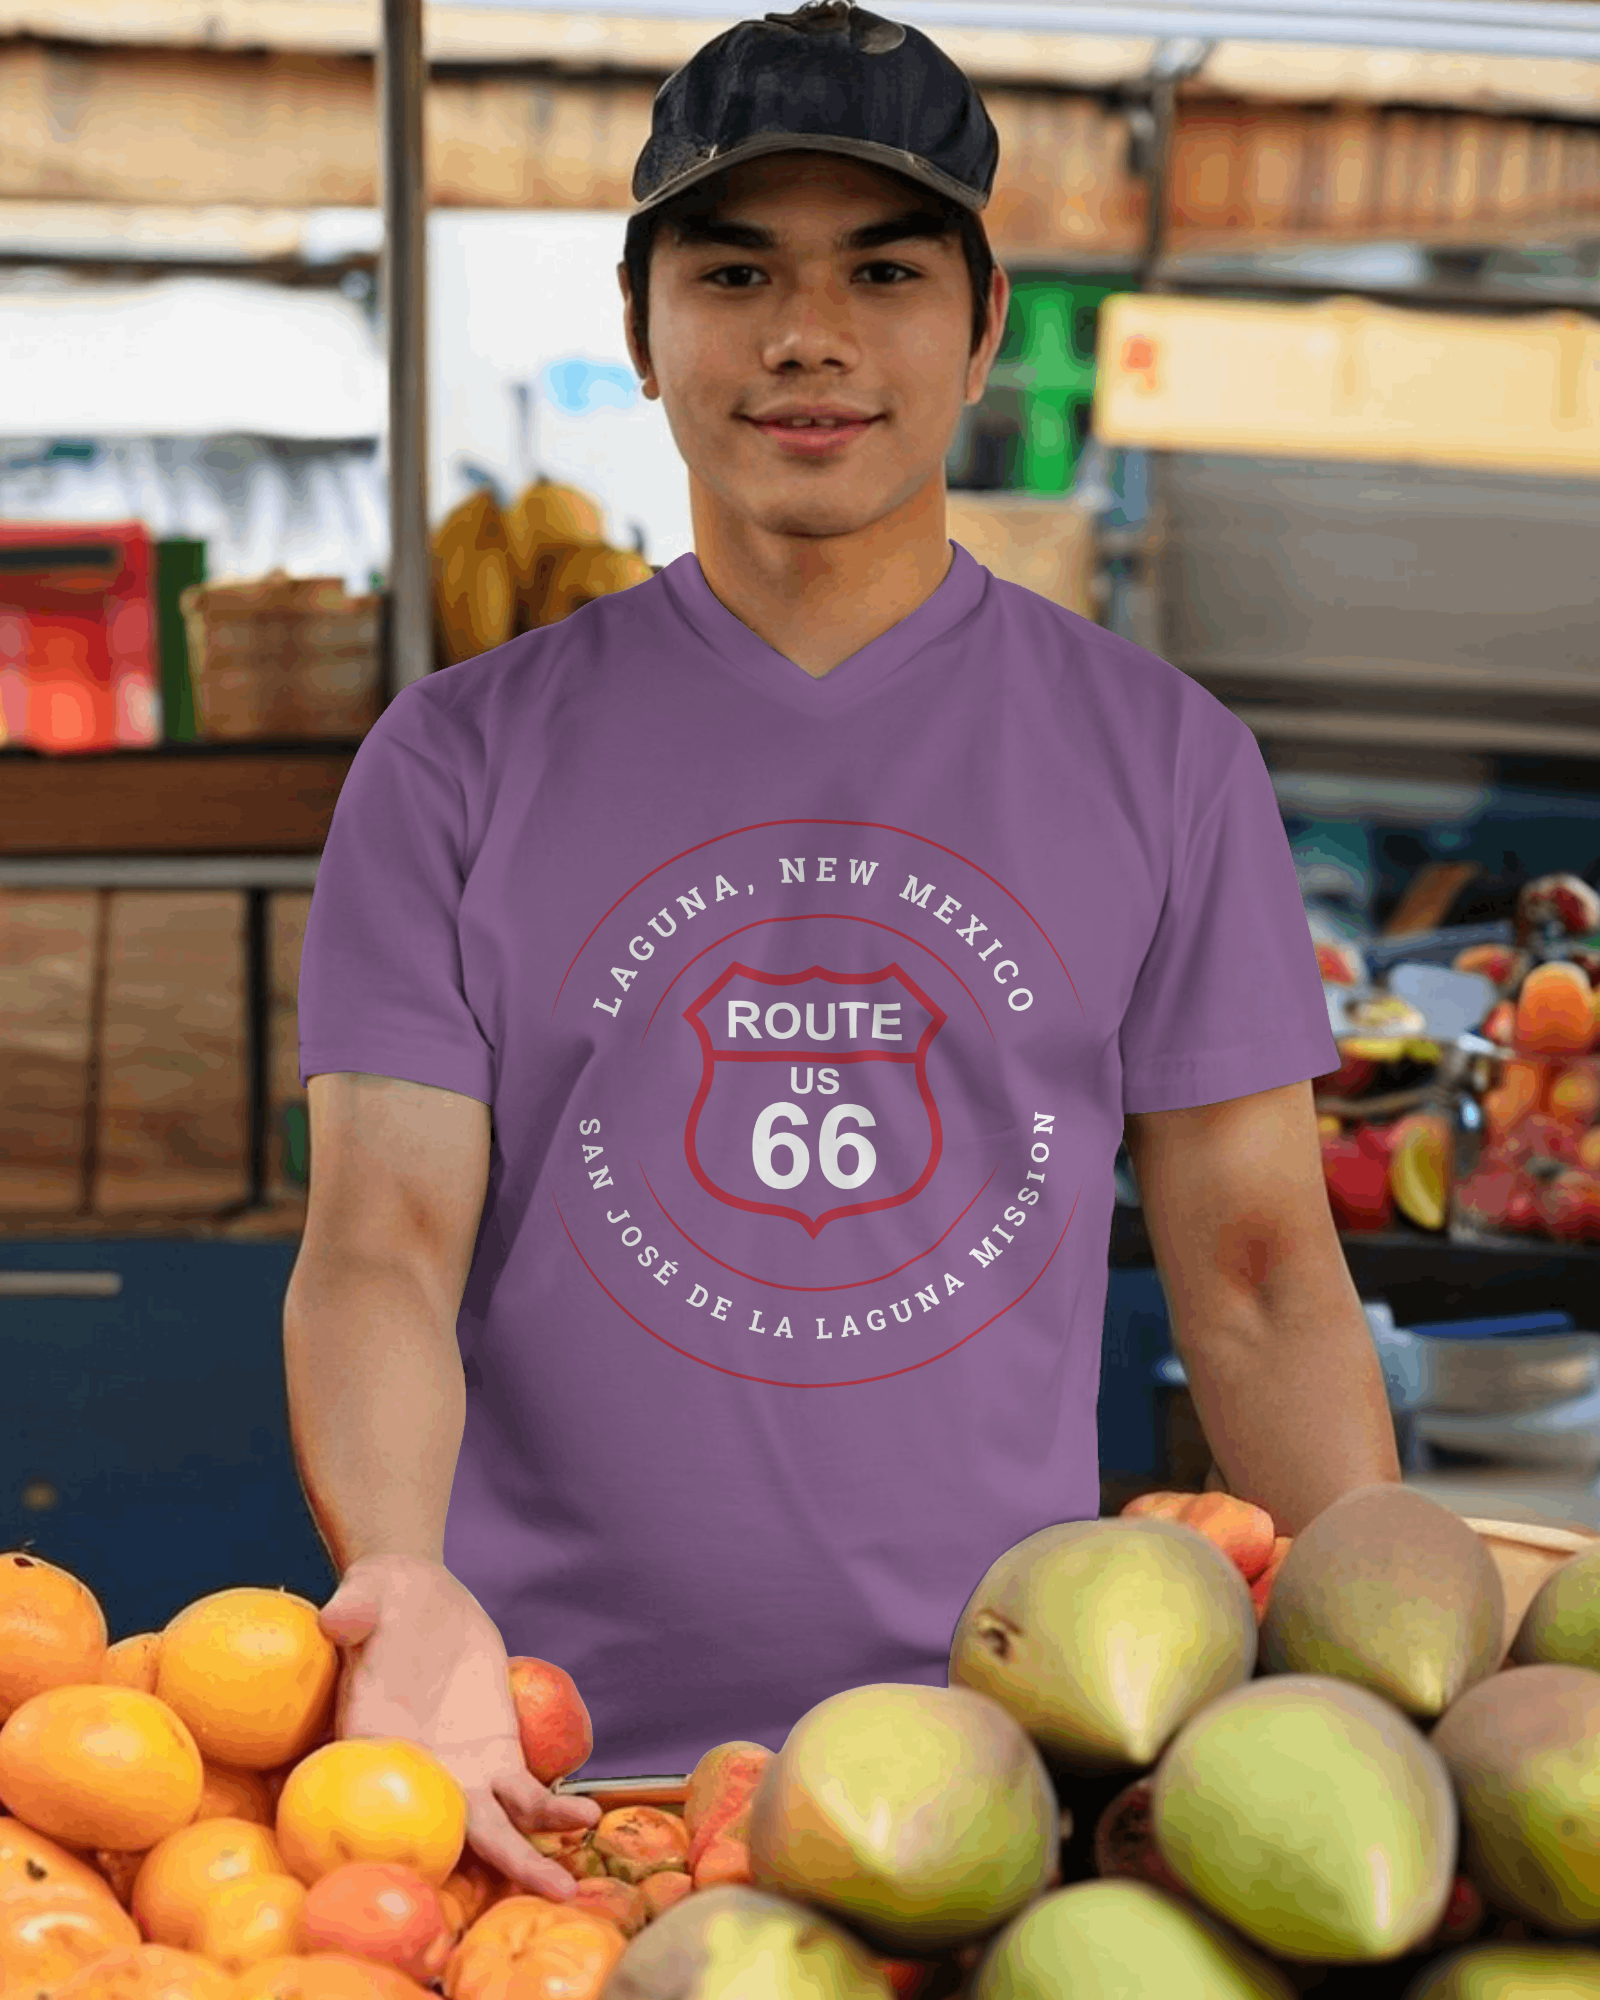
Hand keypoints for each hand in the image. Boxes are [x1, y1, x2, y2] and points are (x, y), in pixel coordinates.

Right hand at [318, 1554, 600, 1898]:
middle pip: (454, 1835)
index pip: (380, 1812)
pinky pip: (526, 1793)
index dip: (403, 1850)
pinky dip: (553, 1809)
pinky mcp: (497, 1754)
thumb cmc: (381, 1596)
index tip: (434, 1881)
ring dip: (530, 1857)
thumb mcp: (367, 1592)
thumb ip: (354, 1608)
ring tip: (566, 1884)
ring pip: (496, 1827)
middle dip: (498, 1865)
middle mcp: (417, 1776)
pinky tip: (587, 1815)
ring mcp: (461, 1771)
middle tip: (539, 1894)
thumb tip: (339, 1618)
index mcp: (371, 1750)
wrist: (420, 1597)